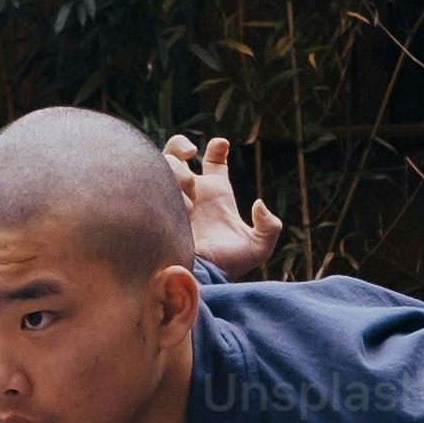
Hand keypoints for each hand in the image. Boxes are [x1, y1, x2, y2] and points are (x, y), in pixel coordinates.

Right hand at [163, 133, 281, 276]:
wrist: (201, 278)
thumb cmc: (228, 265)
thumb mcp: (259, 247)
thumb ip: (270, 226)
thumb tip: (259, 205)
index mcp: (216, 193)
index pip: (214, 160)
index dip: (217, 147)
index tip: (222, 144)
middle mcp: (193, 191)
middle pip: (177, 152)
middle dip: (180, 145)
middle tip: (191, 153)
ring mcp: (173, 196)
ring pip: (165, 164)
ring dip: (178, 174)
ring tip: (191, 199)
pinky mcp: (158, 206)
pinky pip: (154, 184)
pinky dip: (168, 189)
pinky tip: (184, 208)